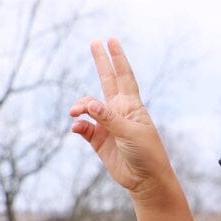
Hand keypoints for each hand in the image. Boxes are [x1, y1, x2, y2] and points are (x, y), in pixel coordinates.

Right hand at [69, 38, 172, 194]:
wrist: (145, 180)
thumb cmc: (146, 154)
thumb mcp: (130, 133)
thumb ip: (108, 118)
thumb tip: (88, 104)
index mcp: (131, 106)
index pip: (124, 76)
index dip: (118, 58)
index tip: (111, 40)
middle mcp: (118, 112)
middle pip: (107, 81)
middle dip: (101, 63)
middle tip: (94, 42)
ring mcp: (107, 125)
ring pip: (88, 106)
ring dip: (79, 106)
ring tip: (74, 112)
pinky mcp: (98, 141)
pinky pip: (83, 127)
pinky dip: (77, 125)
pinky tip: (76, 127)